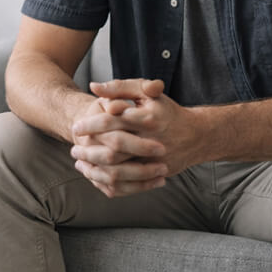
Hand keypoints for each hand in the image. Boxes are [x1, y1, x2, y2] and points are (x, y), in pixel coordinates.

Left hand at [75, 79, 207, 188]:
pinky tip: (95, 174)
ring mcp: (154, 161)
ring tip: (80, 160)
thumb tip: (94, 87)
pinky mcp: (155, 175)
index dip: (91, 124)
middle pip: (113, 148)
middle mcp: (151, 141)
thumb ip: (120, 88)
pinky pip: (127, 184)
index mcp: (148, 117)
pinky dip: (107, 181)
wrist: (196, 136)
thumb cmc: (166, 111)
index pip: (113, 120)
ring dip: (95, 167)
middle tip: (74, 146)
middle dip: (89, 148)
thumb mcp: (146, 93)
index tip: (76, 127)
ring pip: (118, 170)